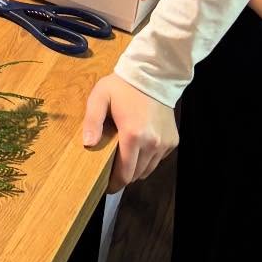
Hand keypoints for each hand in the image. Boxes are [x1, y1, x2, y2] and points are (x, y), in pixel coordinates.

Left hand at [83, 72, 178, 191]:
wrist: (153, 74)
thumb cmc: (122, 86)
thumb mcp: (100, 97)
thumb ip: (92, 121)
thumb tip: (88, 145)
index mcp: (133, 135)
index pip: (124, 173)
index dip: (114, 183)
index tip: (106, 187)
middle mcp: (152, 143)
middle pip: (136, 175)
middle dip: (123, 177)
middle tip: (111, 172)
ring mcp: (164, 143)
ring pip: (148, 170)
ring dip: (136, 169)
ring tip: (124, 159)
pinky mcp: (173, 141)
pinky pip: (158, 159)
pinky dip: (148, 159)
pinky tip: (139, 147)